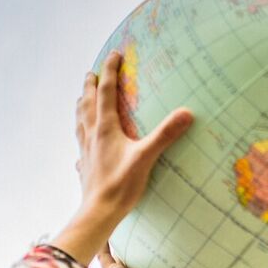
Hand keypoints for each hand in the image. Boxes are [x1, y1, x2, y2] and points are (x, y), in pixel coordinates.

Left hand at [74, 52, 192, 233]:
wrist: (99, 213)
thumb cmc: (121, 186)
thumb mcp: (146, 157)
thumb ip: (165, 135)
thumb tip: (187, 113)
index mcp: (105, 128)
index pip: (106, 91)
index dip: (110, 70)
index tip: (114, 54)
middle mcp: (92, 135)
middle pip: (87, 103)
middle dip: (90, 85)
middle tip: (91, 72)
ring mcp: (86, 150)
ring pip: (80, 121)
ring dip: (81, 106)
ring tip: (81, 99)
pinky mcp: (85, 166)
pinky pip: (81, 146)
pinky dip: (81, 138)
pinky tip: (81, 147)